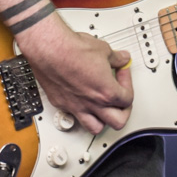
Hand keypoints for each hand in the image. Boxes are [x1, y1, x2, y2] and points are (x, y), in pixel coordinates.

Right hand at [15, 15, 133, 134]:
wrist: (49, 50)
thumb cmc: (72, 50)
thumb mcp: (103, 49)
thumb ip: (116, 58)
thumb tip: (122, 59)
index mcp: (106, 92)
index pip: (127, 100)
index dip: (128, 85)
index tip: (122, 73)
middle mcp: (92, 104)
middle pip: (118, 122)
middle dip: (123, 111)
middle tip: (120, 99)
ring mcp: (76, 106)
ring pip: (95, 127)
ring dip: (103, 120)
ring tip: (103, 109)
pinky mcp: (61, 104)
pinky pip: (74, 116)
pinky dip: (81, 112)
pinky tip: (82, 100)